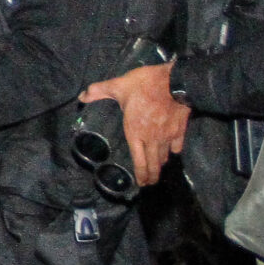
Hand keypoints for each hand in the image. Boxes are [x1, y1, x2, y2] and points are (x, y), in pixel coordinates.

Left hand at [78, 62, 187, 187]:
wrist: (175, 81)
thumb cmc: (145, 85)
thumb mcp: (119, 85)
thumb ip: (99, 91)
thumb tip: (82, 96)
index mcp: (135, 132)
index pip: (138, 161)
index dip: (140, 175)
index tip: (140, 183)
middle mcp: (152, 139)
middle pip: (153, 165)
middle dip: (151, 176)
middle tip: (149, 183)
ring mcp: (168, 136)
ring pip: (164, 157)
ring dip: (160, 164)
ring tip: (157, 168)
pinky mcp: (180, 131)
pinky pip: (177, 147)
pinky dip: (174, 151)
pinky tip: (172, 151)